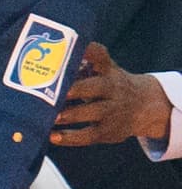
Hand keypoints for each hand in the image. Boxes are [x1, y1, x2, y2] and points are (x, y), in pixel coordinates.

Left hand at [52, 42, 171, 145]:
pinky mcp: (109, 131)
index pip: (100, 56)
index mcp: (107, 70)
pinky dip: (70, 137)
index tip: (75, 51)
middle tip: (56, 93)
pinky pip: (89, 135)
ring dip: (70, 115)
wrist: (143, 106)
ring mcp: (112, 110)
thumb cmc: (108, 84)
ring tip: (50, 117)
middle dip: (76, 89)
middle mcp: (112, 88)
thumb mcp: (103, 69)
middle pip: (95, 87)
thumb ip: (81, 62)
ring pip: (92, 112)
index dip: (88, 52)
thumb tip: (45, 58)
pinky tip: (52, 136)